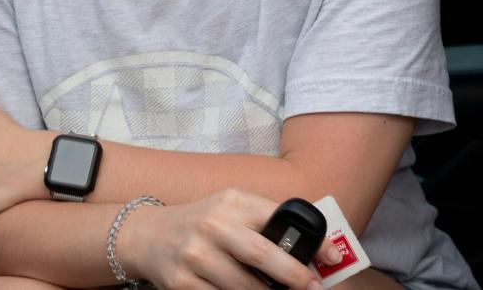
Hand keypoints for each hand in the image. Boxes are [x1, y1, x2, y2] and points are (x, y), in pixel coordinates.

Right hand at [119, 189, 343, 289]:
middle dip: (294, 276)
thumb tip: (313, 250)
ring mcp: (195, 255)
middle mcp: (212, 225)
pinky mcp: (182, 283)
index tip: (333, 258)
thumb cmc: (201, 223)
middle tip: (313, 288)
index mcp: (231, 202)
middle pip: (262, 255)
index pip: (278, 218)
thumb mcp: (230, 209)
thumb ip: (265, 221)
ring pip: (244, 287)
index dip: (310, 241)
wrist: (148, 236)